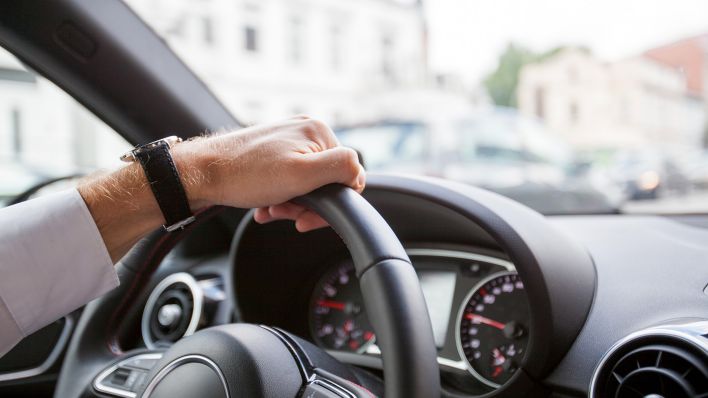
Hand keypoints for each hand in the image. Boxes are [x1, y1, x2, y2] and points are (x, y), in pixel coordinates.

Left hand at [174, 116, 364, 231]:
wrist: (201, 174)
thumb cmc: (246, 176)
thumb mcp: (302, 175)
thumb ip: (341, 168)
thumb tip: (360, 173)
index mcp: (318, 132)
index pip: (347, 176)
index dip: (329, 204)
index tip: (306, 218)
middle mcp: (306, 131)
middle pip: (325, 181)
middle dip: (307, 204)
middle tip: (285, 213)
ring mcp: (288, 140)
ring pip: (306, 184)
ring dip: (291, 204)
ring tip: (270, 208)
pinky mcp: (272, 151)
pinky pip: (289, 180)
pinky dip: (280, 197)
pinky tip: (265, 206)